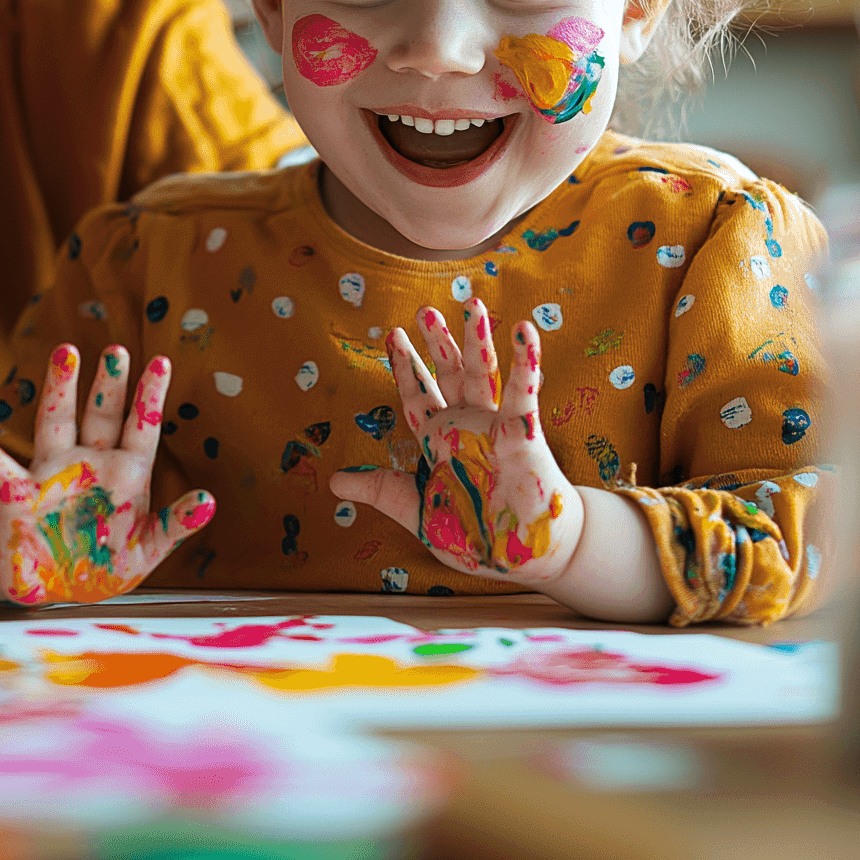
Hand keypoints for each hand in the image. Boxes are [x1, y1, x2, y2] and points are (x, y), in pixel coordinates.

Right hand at [0, 343, 214, 606]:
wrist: (50, 584)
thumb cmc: (102, 561)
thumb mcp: (146, 548)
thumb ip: (174, 525)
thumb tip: (210, 500)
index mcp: (125, 474)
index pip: (141, 428)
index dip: (150, 396)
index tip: (162, 361)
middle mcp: (89, 463)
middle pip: (101, 414)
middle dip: (109, 382)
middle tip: (117, 348)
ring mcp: (53, 474)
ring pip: (57, 422)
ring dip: (61, 388)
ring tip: (65, 353)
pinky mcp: (20, 498)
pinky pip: (7, 479)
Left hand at [330, 300, 581, 584]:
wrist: (520, 556)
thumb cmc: (472, 534)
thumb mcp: (415, 512)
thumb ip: (380, 491)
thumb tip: (334, 481)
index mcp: (439, 441)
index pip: (417, 395)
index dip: (406, 367)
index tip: (392, 335)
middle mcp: (464, 426)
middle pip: (448, 374)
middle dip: (437, 343)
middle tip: (424, 310)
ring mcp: (493, 426)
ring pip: (482, 374)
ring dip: (476, 339)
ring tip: (470, 302)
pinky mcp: (522, 434)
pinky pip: (523, 393)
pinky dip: (525, 361)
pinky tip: (523, 331)